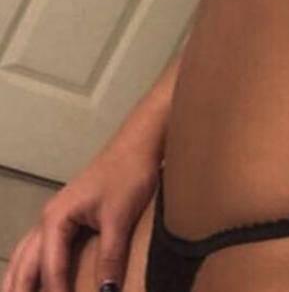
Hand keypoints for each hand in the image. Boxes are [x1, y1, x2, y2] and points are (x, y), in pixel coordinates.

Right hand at [1, 146, 159, 291]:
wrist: (138, 144)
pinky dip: (31, 265)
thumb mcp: (119, 217)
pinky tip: (34, 276)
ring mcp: (56, 214)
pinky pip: (40, 245)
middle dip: (19, 289)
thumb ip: (110, 257)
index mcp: (56, 218)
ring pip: (27, 253)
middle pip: (25, 262)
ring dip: (18, 279)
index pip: (50, 269)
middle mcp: (48, 218)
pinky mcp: (68, 213)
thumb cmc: (127, 176)